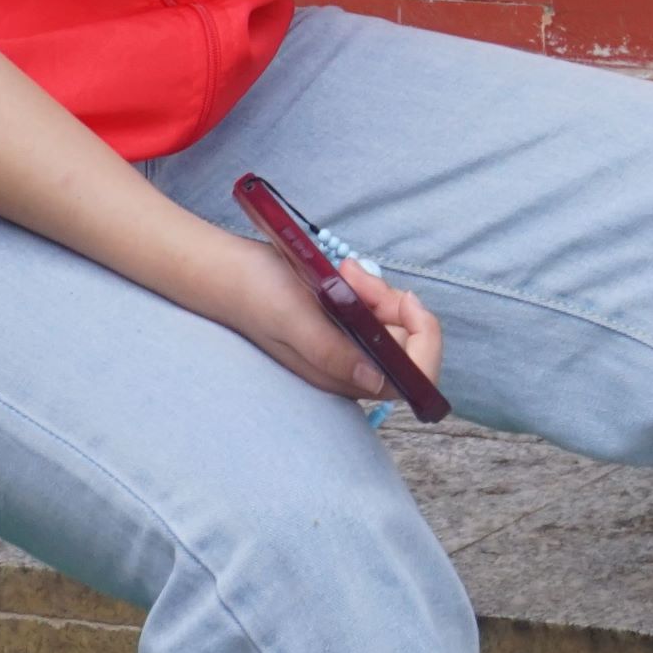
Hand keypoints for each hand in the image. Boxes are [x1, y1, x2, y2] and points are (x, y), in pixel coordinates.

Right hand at [198, 231, 444, 403]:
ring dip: (381, 294)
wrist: (228, 273)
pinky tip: (347, 272)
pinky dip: (370, 290)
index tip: (406, 302)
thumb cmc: (257, 296)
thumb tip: (378, 382)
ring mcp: (347, 348)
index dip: (424, 342)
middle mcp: (349, 368)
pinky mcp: (342, 328)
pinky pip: (376, 312)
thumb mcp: (296, 322)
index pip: (411, 379)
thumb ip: (333, 353)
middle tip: (360, 277)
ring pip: (393, 325)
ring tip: (347, 270)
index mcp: (340, 376)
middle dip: (396, 307)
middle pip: (407, 346)